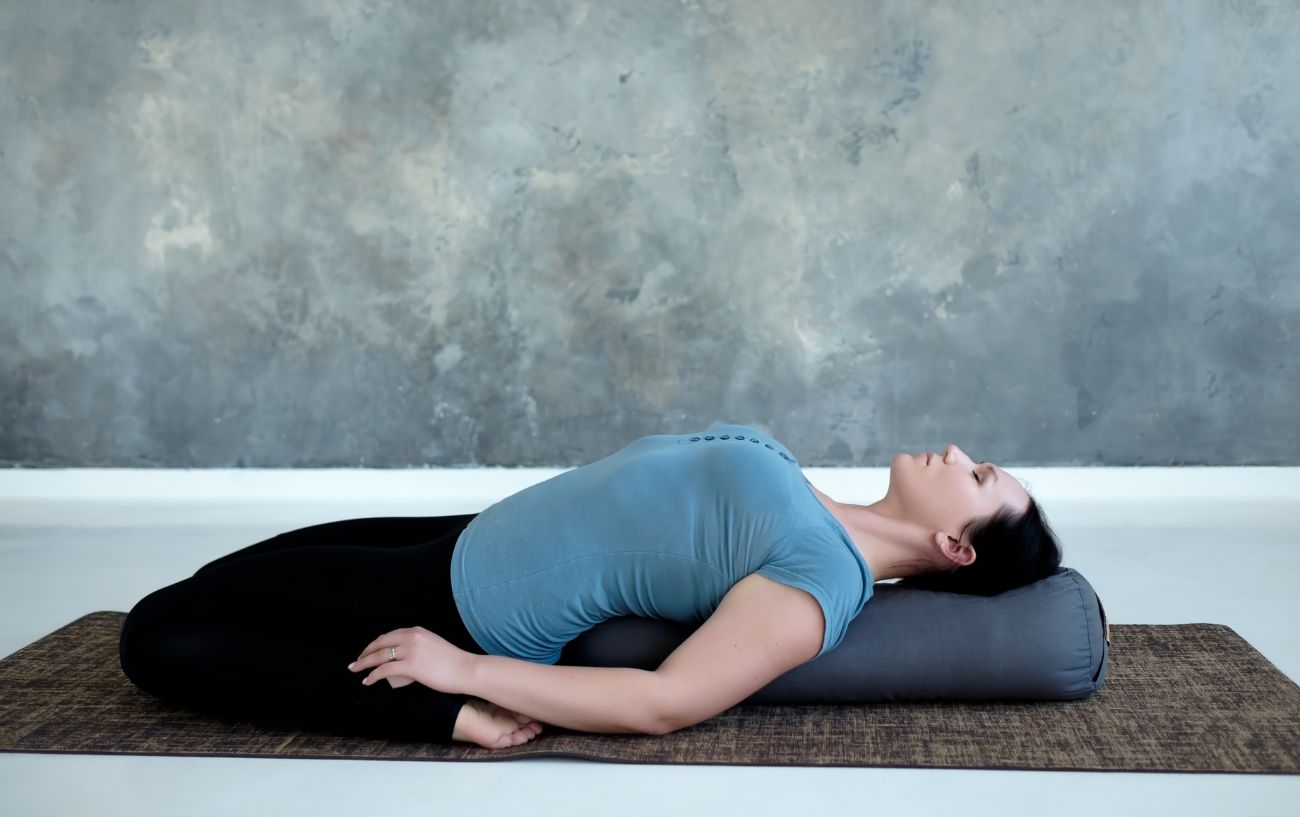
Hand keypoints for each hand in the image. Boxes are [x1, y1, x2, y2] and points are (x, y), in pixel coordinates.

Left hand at [348, 626, 474, 694]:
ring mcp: (410, 651)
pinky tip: (367, 681)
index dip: (376, 644)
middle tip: (356, 662)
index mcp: (417, 631)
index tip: (368, 651)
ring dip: (364, 663)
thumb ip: (419, 646)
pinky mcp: (411, 666)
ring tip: (356, 670)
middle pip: (380, 643)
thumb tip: (406, 657)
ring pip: (379, 656)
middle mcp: (412, 637)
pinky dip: (373, 676)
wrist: (466, 669)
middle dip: (365, 653)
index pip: (389, 636)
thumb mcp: (433, 645)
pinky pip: (385, 670)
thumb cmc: (453, 662)